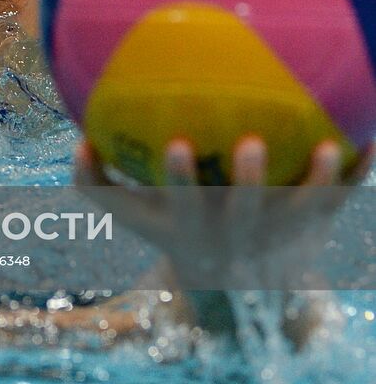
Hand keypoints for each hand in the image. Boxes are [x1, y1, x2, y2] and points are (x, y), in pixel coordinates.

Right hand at [74, 136, 373, 290]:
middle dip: (251, 181)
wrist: (235, 285)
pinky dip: (357, 173)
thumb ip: (96, 183)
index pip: (183, 197)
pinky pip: (341, 201)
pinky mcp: (315, 227)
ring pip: (304, 208)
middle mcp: (239, 229)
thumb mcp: (134, 215)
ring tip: (326, 147)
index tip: (175, 142)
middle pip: (248, 209)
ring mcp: (281, 230)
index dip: (177, 174)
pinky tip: (367, 139)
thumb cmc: (176, 229)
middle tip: (253, 143)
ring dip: (317, 182)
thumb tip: (77, 139)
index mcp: (196, 221)